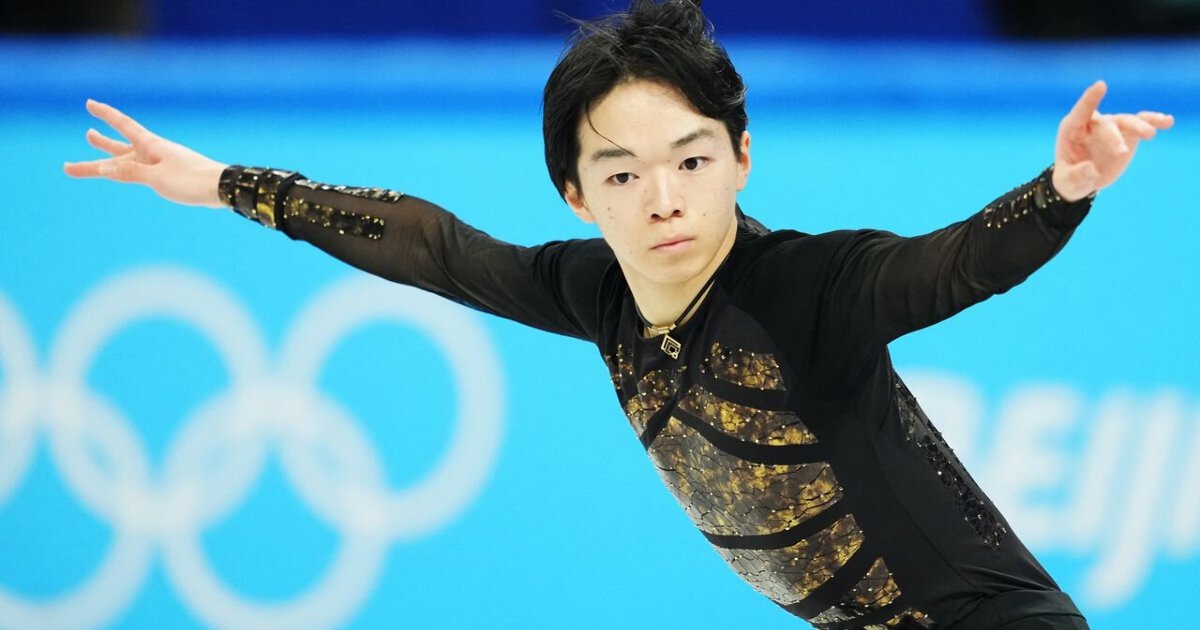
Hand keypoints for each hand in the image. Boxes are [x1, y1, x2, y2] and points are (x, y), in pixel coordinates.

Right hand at [63, 100, 228, 207]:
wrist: (222, 188)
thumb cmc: (191, 181)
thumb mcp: (157, 178)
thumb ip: (130, 173)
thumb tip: (103, 167)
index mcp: (151, 146)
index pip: (123, 125)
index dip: (105, 114)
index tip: (90, 103)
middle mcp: (154, 152)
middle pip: (121, 146)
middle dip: (101, 143)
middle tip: (87, 135)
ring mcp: (161, 163)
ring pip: (129, 159)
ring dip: (111, 156)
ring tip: (96, 146)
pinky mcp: (169, 175)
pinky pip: (141, 170)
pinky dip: (128, 170)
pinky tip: (127, 172)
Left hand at [1052, 81, 1173, 201]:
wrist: (1083, 181)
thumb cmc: (1070, 178)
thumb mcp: (1068, 181)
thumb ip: (1078, 175)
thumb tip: (1092, 169)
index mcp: (1072, 130)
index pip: (1081, 111)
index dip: (1091, 98)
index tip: (1101, 85)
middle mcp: (1093, 124)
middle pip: (1107, 125)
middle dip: (1114, 138)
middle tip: (1121, 153)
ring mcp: (1112, 127)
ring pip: (1127, 121)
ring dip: (1140, 126)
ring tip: (1151, 133)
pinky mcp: (1128, 133)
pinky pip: (1143, 123)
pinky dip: (1155, 121)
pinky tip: (1167, 121)